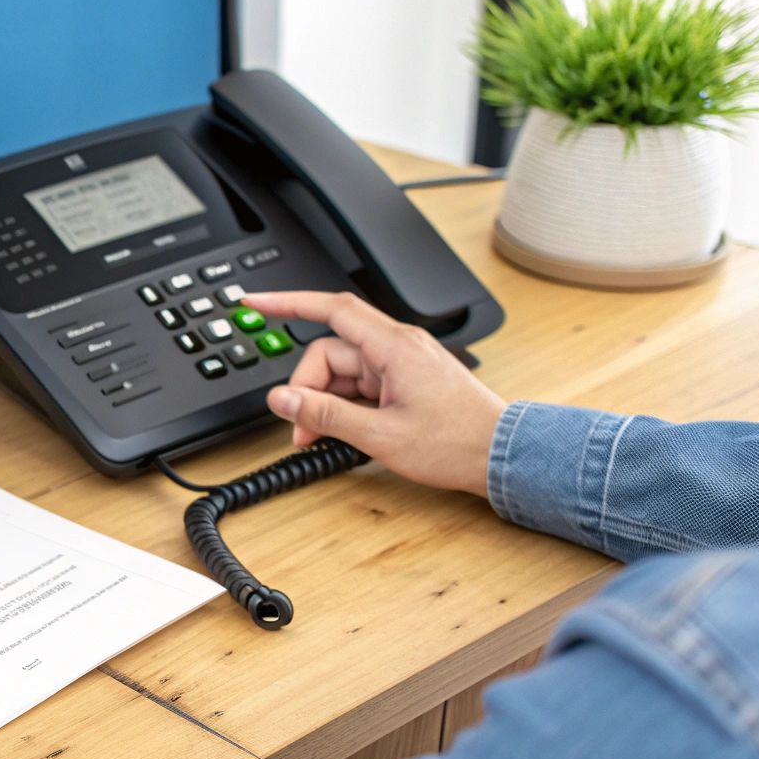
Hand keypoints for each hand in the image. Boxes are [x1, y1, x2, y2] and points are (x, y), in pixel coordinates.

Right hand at [243, 291, 505, 496]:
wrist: (501, 456)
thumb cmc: (457, 444)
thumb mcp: (381, 435)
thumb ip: (325, 415)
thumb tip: (284, 401)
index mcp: (394, 347)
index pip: (331, 309)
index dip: (289, 302)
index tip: (256, 302)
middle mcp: (398, 347)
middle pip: (331, 352)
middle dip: (307, 388)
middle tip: (300, 428)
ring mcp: (403, 363)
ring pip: (343, 371)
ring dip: (325, 402)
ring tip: (320, 438)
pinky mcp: (406, 380)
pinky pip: (361, 383)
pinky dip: (344, 405)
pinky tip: (342, 431)